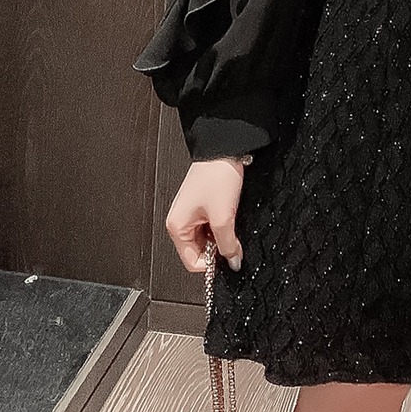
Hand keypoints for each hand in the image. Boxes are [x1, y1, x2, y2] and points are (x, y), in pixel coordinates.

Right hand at [166, 156, 245, 273]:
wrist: (225, 148)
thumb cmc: (217, 176)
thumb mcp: (224, 216)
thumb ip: (228, 244)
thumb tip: (233, 262)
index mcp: (177, 226)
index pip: (192, 262)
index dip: (212, 263)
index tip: (230, 256)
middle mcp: (181, 221)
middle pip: (200, 250)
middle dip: (218, 248)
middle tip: (232, 236)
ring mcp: (192, 213)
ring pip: (208, 238)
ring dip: (222, 235)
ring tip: (230, 219)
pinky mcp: (203, 205)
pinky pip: (213, 225)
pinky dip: (223, 224)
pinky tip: (230, 213)